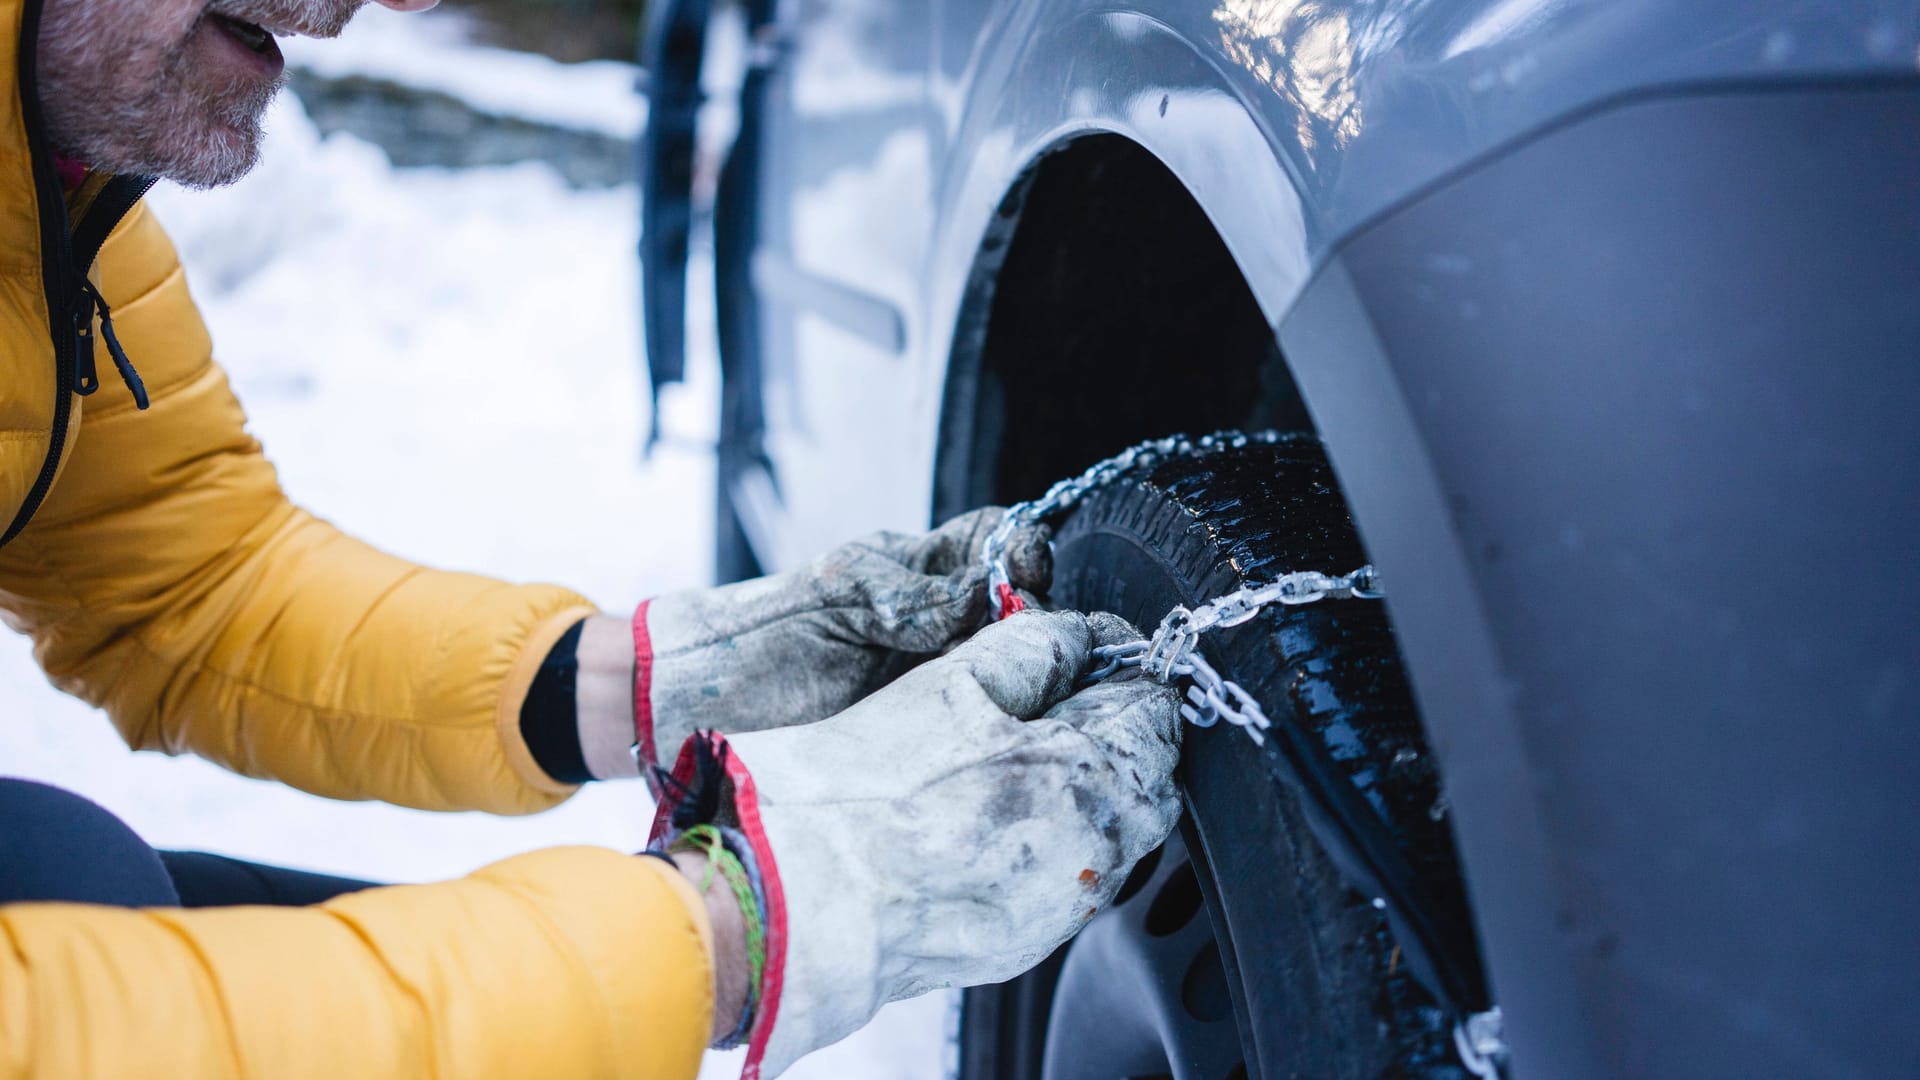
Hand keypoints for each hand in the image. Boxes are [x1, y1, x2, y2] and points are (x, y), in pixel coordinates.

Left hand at [628, 507, 1052, 765]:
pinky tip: (1000, 730)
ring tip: (1025, 693)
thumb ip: (914, 598)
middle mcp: (928, 621)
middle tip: (1029, 648)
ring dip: (1025, 675)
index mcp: (908, 571)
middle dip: (1037, 623)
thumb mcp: (834, 604)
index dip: (1022, 551)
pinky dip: (998, 720)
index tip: (1030, 578)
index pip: (992, 540)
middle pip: (1015, 608)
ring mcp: (927, 677)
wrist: (683, 713)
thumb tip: (996, 591)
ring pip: (1006, 666)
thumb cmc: (748, 643)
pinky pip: (976, 719)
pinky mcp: (921, 732)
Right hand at [650, 609, 1182, 1075]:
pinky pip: (1079, 880)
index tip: (1101, 656)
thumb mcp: (952, 682)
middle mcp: (1094, 845)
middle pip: (1154, 774)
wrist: (799, 897)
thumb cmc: (861, 791)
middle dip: (1125, 734)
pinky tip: (1008, 825)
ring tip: (1033, 765)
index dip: (1127, 669)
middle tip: (1071, 704)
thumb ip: (1037, 647)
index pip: (1153, 704)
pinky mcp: (1029, 941)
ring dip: (1101, 792)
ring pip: (1123, 834)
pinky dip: (1065, 844)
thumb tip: (1084, 636)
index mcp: (1084, 767)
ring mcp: (1064, 902)